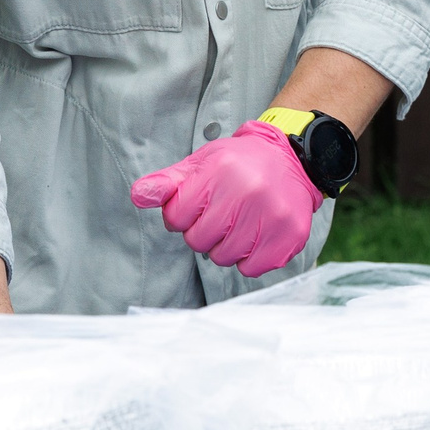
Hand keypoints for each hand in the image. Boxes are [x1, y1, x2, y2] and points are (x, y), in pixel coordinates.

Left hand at [129, 122, 322, 276]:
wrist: (291, 161)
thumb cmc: (239, 164)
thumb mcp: (200, 163)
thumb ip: (167, 183)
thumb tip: (138, 195)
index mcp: (220, 171)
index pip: (175, 217)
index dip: (184, 213)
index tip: (201, 201)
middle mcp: (248, 192)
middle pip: (198, 241)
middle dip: (204, 231)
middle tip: (223, 212)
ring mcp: (272, 216)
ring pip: (223, 258)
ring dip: (226, 245)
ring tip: (240, 221)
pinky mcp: (289, 237)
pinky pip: (250, 269)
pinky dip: (249, 258)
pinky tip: (256, 234)